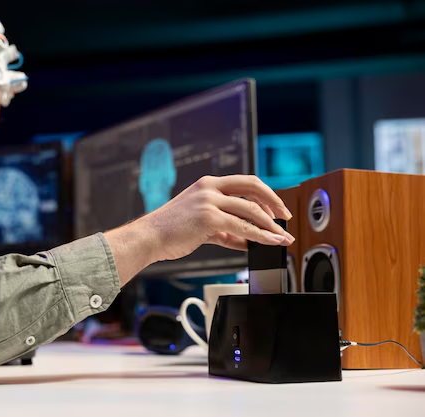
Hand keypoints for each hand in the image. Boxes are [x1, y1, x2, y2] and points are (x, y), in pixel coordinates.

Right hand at [104, 175, 294, 284]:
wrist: (150, 238)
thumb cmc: (171, 231)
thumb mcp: (201, 224)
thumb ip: (224, 229)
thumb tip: (245, 240)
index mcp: (208, 184)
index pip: (245, 182)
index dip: (265, 194)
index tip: (276, 209)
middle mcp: (210, 188)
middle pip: (253, 186)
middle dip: (274, 202)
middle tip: (285, 217)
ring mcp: (209, 201)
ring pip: (250, 209)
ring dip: (270, 225)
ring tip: (281, 237)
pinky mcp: (208, 217)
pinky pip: (242, 226)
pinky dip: (258, 236)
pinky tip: (267, 242)